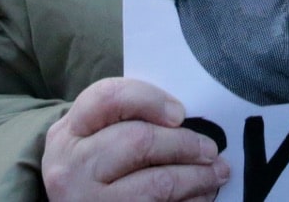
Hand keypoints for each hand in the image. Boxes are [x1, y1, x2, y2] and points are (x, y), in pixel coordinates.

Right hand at [42, 77, 229, 200]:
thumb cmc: (95, 162)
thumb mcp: (96, 135)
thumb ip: (131, 116)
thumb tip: (187, 118)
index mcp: (70, 132)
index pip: (109, 98)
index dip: (151, 100)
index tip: (180, 113)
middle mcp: (72, 166)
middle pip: (139, 141)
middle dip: (185, 144)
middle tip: (211, 149)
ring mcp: (87, 200)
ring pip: (156, 183)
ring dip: (197, 177)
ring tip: (217, 172)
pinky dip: (189, 201)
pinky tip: (201, 195)